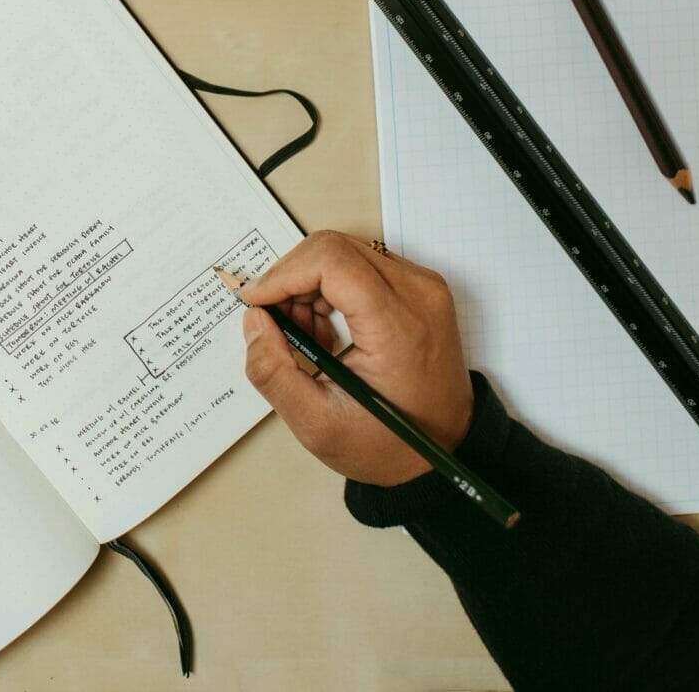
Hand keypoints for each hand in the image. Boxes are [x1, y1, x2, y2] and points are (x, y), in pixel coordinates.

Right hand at [239, 230, 472, 486]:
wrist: (444, 449)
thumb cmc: (390, 443)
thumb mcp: (317, 424)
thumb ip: (272, 372)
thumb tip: (254, 320)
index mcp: (399, 327)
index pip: (332, 262)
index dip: (283, 275)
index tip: (255, 301)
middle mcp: (418, 294)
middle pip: (334, 249)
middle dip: (291, 279)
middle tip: (277, 324)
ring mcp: (424, 286)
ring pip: (344, 251)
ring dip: (309, 285)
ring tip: (306, 336)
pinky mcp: (420, 287)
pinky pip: (361, 263)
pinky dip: (330, 287)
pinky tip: (327, 329)